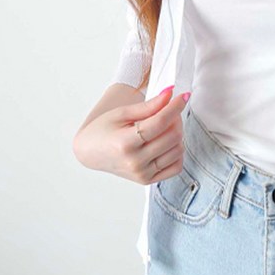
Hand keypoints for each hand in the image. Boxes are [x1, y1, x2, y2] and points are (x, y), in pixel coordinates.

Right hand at [73, 85, 190, 184]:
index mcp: (125, 143)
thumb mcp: (121, 113)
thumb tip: (169, 94)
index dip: (175, 107)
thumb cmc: (103, 130)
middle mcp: (135, 162)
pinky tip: (167, 143)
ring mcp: (142, 174)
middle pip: (172, 137)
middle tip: (170, 110)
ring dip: (178, 134)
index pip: (160, 123)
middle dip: (176, 119)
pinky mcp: (147, 180)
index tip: (184, 96)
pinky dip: (177, 153)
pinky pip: (176, 167)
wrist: (91, 153)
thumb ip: (148, 106)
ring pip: (177, 151)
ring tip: (166, 126)